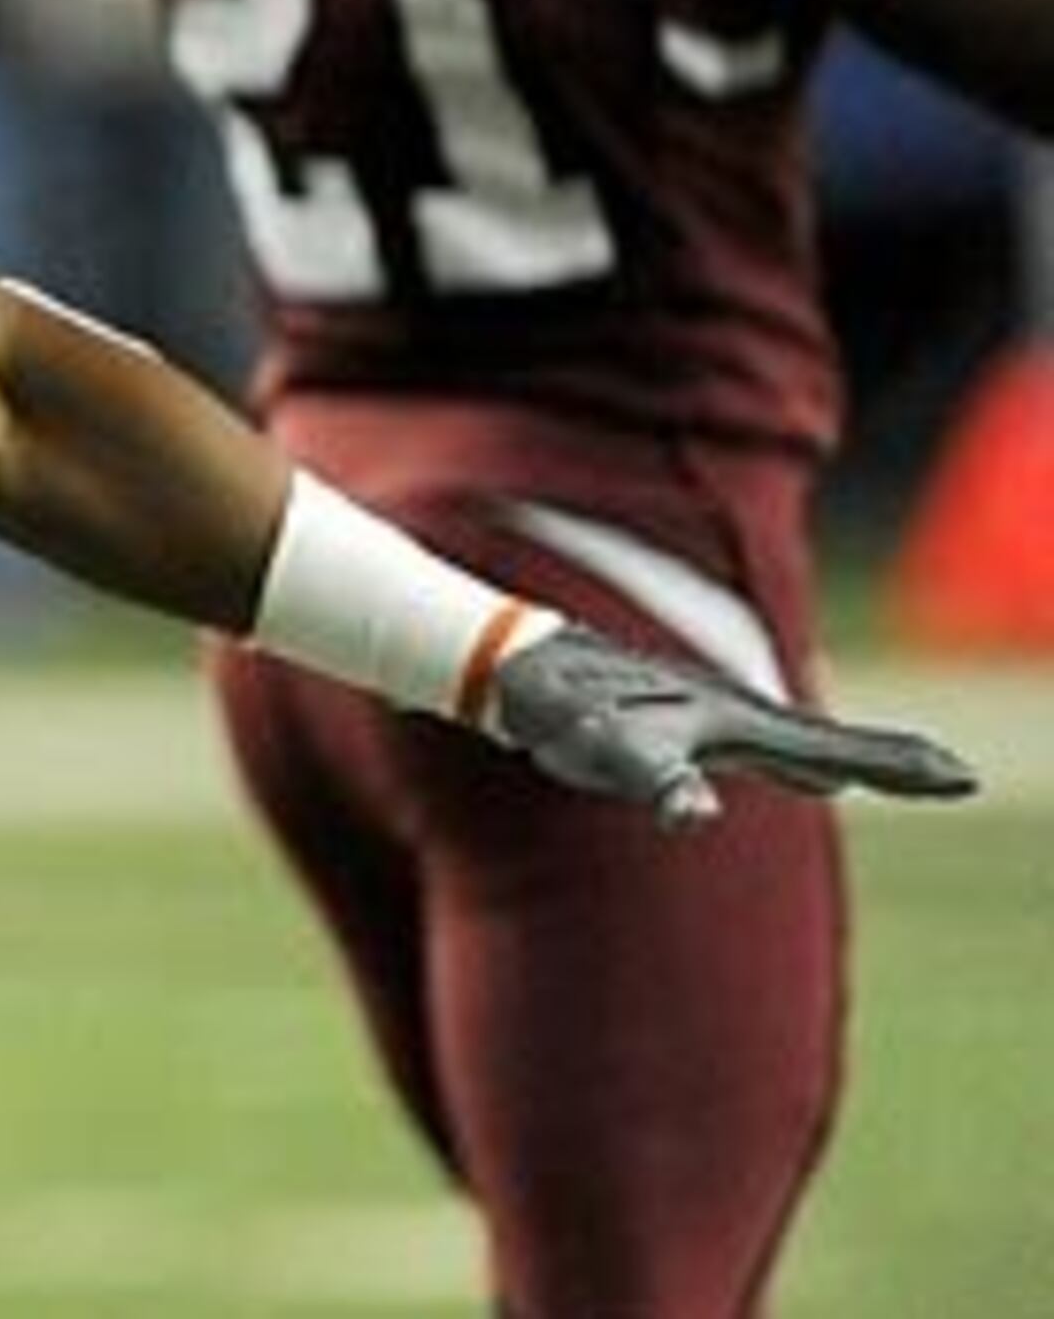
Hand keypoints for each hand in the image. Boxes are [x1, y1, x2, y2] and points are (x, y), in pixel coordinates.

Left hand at [488, 623, 977, 830]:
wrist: (517, 668)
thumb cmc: (564, 709)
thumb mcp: (611, 746)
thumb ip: (658, 775)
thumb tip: (693, 808)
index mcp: (737, 720)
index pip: (837, 746)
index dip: (895, 766)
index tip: (958, 777)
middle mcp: (735, 715)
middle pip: (837, 741)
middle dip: (897, 762)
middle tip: (958, 775)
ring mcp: (716, 720)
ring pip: (808, 743)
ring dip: (864, 759)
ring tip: (908, 774)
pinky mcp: (690, 731)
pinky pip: (772, 752)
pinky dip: (813, 761)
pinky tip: (820, 775)